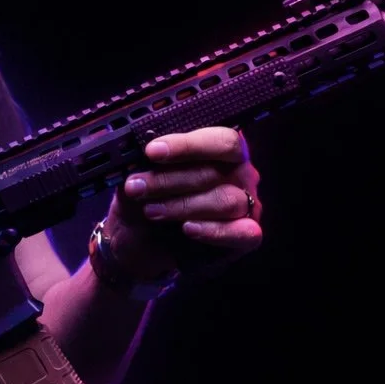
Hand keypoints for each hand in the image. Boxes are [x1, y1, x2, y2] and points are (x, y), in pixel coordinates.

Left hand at [104, 126, 262, 283]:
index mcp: (221, 149)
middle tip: (137, 186)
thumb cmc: (148, 200)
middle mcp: (240, 173)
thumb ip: (145, 164)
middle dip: (169, 179)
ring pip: (224, 201)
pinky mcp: (247, 235)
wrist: (141, 243)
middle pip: (214, 172)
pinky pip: (244, 232)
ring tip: (151, 210)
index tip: (152, 152)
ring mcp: (247, 204)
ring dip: (182, 205)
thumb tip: (138, 153)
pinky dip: (214, 230)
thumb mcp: (141, 177)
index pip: (221, 140)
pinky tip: (188, 228)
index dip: (187, 145)